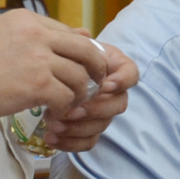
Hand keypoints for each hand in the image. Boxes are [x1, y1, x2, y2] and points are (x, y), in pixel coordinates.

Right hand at [0, 10, 110, 122]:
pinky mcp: (37, 85)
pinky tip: (55, 113)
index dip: (80, 52)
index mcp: (27, 20)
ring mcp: (39, 59)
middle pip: (86, 50)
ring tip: (70, 104)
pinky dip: (65, 108)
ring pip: (80, 77)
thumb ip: (34, 33)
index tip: (80, 67)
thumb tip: (77, 32)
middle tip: (95, 83)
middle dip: (96, 68)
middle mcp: (37, 35)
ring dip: (79, 93)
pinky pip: (67, 97)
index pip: (70, 32)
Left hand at [33, 37, 138, 151]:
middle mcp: (113, 93)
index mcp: (114, 69)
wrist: (48, 74)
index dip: (123, 81)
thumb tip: (82, 35)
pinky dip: (70, 143)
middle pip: (118, 105)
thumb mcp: (69, 44)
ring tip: (52, 125)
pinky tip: (51, 138)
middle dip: (95, 109)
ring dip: (78, 128)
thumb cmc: (63, 56)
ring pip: (102, 126)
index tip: (106, 84)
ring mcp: (102, 113)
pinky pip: (88, 142)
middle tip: (70, 110)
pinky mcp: (89, 131)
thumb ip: (76, 40)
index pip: (131, 74)